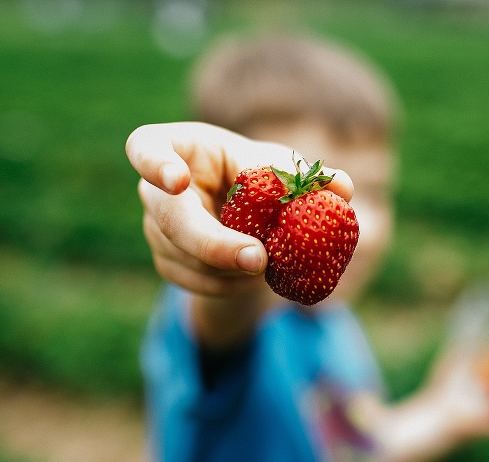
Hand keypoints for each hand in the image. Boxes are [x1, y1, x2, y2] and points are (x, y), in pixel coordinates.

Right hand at [126, 122, 353, 296]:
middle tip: (259, 260)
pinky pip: (193, 282)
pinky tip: (258, 278)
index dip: (154, 163)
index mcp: (181, 148)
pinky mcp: (168, 260)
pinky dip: (229, 285)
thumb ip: (309, 178)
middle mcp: (158, 189)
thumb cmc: (263, 176)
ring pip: (183, 258)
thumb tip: (343, 188)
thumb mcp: (284, 170)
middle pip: (169, 220)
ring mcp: (157, 228)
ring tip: (273, 263)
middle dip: (213, 244)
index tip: (177, 181)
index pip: (145, 148)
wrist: (250, 216)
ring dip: (230, 268)